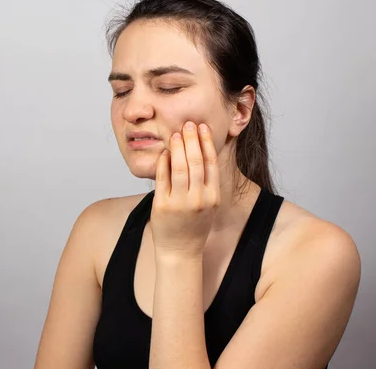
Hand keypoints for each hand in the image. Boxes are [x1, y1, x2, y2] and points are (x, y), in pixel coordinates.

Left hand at [150, 121, 220, 258]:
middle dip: (192, 139)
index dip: (206, 143)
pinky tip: (164, 152)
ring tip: (176, 134)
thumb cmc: (194, 225)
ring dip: (178, 147)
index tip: (202, 127)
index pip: (211, 163)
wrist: (180, 251)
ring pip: (179, 167)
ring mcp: (180, 202)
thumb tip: (203, 153)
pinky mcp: (163, 205)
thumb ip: (207, 182)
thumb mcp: (208, 204)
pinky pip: (162, 178)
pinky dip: (163, 162)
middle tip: (188, 124)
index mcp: (212, 196)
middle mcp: (198, 199)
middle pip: (196, 161)